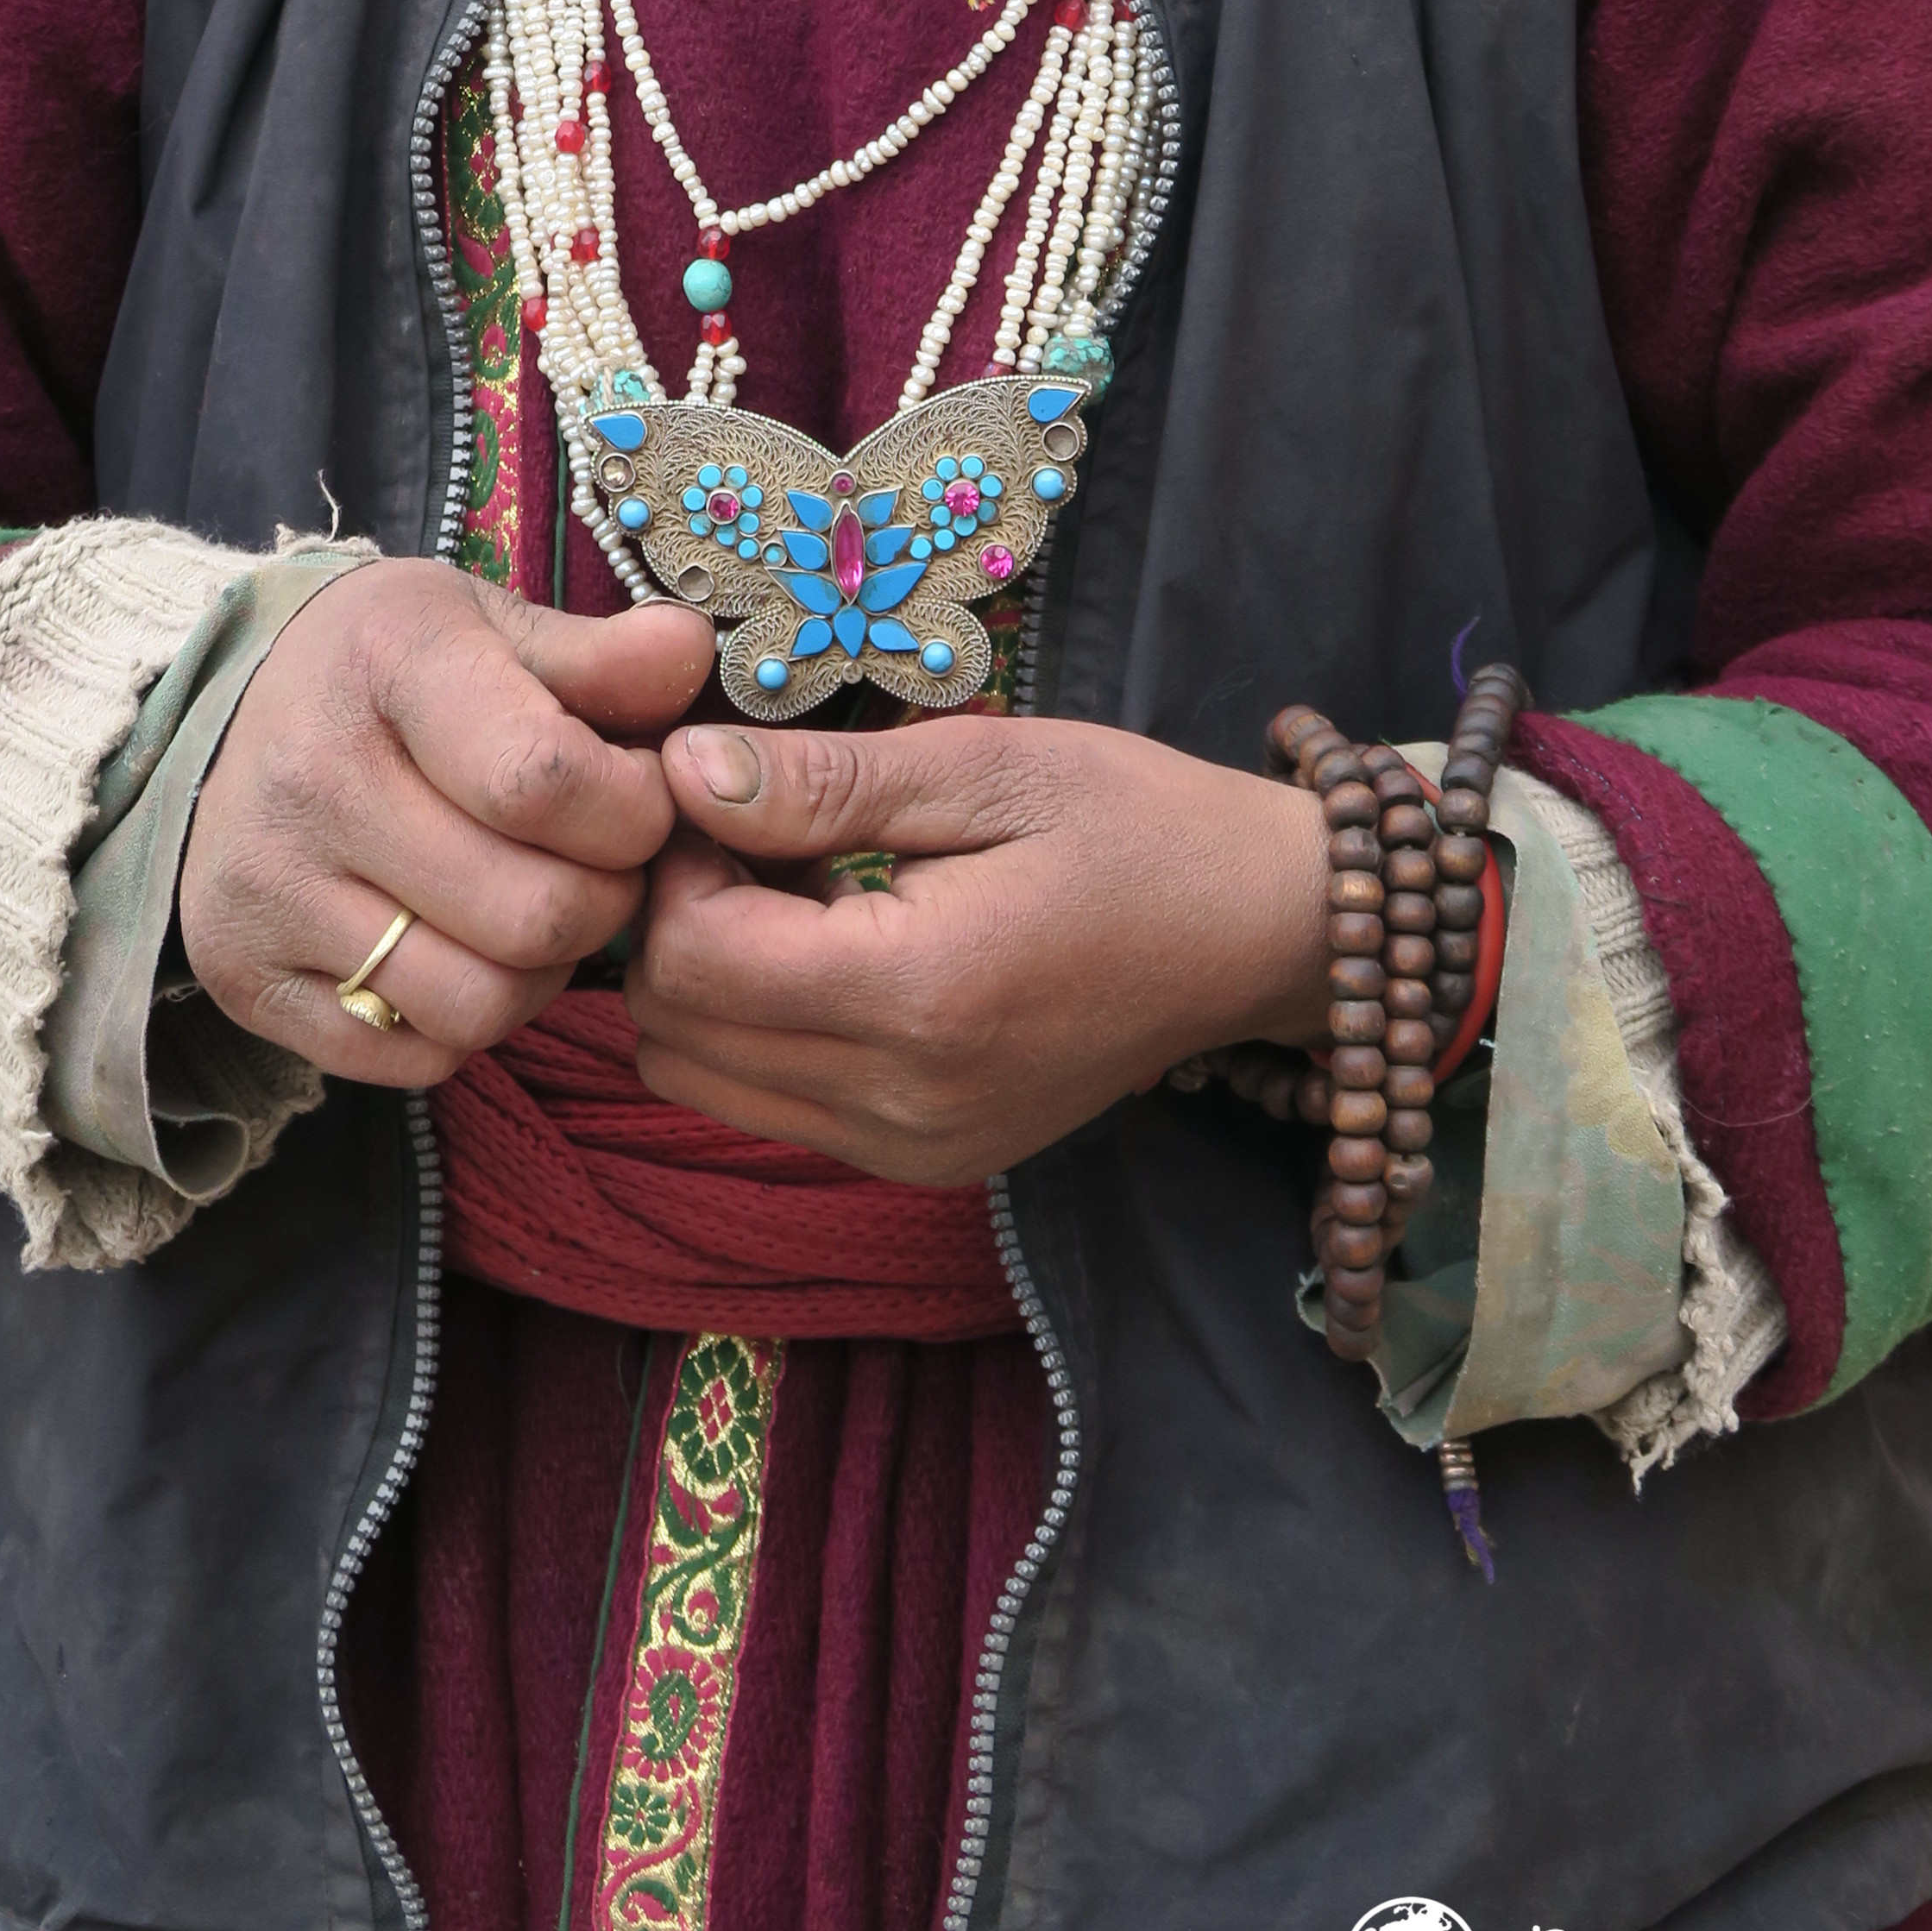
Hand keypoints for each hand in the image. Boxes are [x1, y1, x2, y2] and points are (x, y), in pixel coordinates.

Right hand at [179, 561, 712, 1085]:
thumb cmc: (396, 673)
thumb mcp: (496, 625)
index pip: (542, 781)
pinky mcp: (246, 978)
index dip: (633, 810)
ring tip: (538, 909)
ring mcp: (266, 891)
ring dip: (543, 973)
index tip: (643, 796)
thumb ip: (606, 658)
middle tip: (601, 864)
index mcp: (389, 663)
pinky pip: (413, 1058)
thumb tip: (694, 660)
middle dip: (606, 899)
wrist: (230, 718)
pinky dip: (468, 1023)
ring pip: (480, 1004)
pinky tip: (464, 949)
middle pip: (531, 913)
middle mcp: (310, 779)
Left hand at [628, 713, 1330, 1183]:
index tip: (730, 791)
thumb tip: (680, 773)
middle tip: (751, 828)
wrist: (1257, 932)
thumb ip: (821, 783)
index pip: (690, 961)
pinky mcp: (923, 1163)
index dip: (675, 865)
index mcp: (918, 998)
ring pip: (703, 1081)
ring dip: (712, 976)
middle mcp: (900, 1106)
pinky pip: (771, 1104)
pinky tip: (834, 940)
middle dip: (677, 920)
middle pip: (676, 1034)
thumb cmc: (1134, 825)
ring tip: (794, 883)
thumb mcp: (984, 767)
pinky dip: (762, 1022)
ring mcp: (911, 1152)